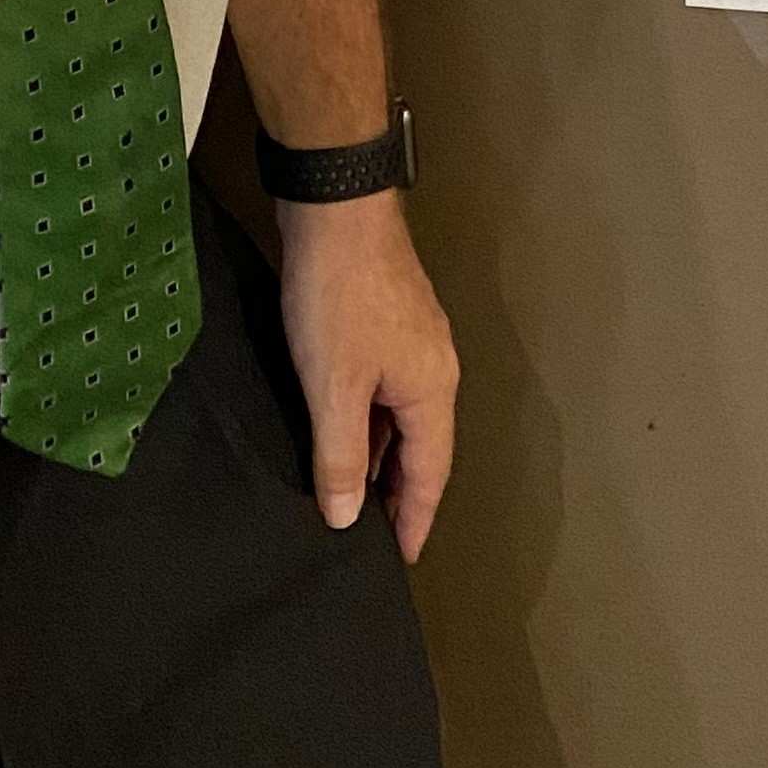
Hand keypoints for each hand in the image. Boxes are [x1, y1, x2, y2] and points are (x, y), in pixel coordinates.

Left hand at [279, 189, 458, 561]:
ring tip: (349, 494)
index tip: (402, 561)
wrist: (334, 206)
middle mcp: (434, 366)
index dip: (415, 519)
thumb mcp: (333, 388)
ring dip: (380, 455)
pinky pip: (384, 389)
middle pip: (422, 445)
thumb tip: (345, 518)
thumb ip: (339, 457)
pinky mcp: (387, 317)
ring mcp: (412, 338)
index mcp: (433, 389)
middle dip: (400, 492)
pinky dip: (367, 421)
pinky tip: (336, 429)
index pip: (431, 473)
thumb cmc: (339, 299)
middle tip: (372, 538)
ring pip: (401, 416)